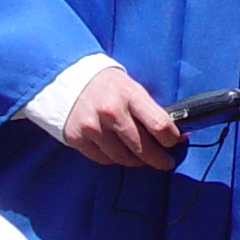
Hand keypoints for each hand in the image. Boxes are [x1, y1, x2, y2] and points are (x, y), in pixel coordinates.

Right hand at [64, 65, 179, 168]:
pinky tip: (118, 152)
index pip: (159, 125)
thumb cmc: (106, 84)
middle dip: (159, 159)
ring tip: (141, 158)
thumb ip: (149, 110)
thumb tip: (172, 133)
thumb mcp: (131, 87)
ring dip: (136, 161)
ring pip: (123, 158)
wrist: (66, 76)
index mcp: (130, 94)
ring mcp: (93, 127)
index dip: (171, 139)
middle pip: (143, 148)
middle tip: (165, 162)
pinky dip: (114, 159)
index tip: (174, 142)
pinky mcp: (77, 138)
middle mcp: (111, 112)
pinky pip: (103, 159)